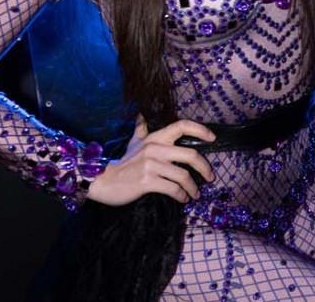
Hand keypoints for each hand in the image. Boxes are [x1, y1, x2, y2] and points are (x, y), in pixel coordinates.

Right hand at [86, 117, 215, 205]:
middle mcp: (155, 148)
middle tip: (210, 177)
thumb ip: (140, 129)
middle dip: (204, 168)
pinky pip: (172, 189)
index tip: (212, 138)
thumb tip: (140, 114)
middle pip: (190, 154)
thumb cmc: (122, 163)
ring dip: (193, 187)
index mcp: (155, 138)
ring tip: (195, 194)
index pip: (181, 125)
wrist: (102, 181)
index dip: (200, 129)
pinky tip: (183, 198)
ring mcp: (151, 165)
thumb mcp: (133, 143)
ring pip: (183, 175)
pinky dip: (181, 195)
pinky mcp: (147, 181)